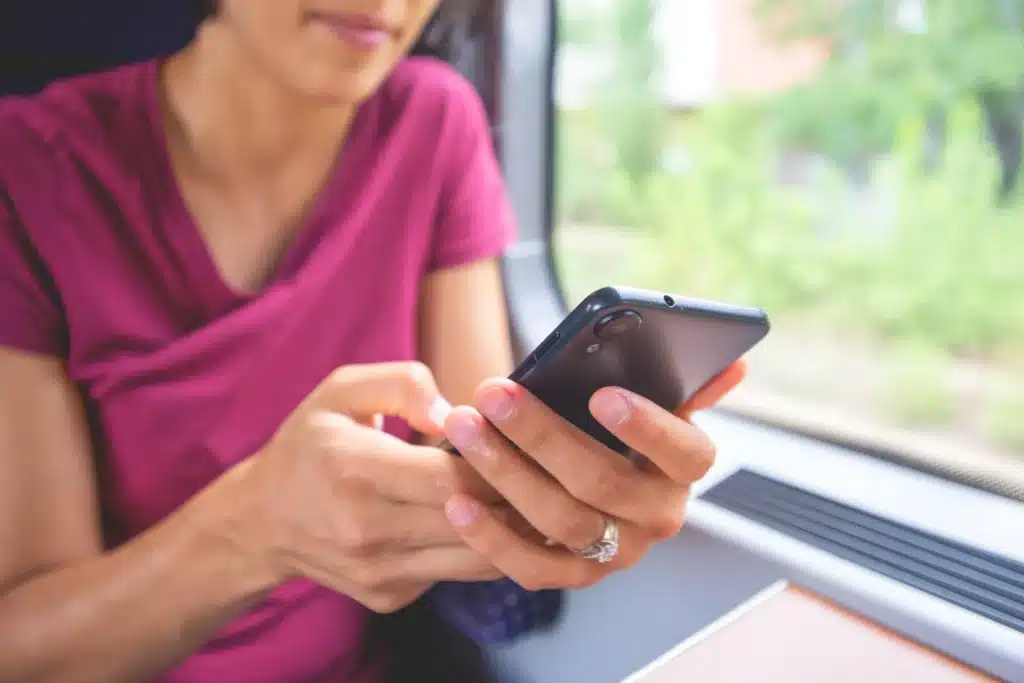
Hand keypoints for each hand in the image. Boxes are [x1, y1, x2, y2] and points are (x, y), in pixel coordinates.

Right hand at [222, 362, 504, 613]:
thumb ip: (403, 385)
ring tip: (532, 497)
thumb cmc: (309, 445)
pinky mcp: (387, 596)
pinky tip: (488, 522)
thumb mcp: (342, 391)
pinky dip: (480, 549)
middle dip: (516, 496)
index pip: (449, 475)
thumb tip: (455, 415)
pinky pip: (455, 575)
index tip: (519, 442)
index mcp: (354, 469)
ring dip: (512, 529)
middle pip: (472, 520)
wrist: (260, 522)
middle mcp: (365, 529)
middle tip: (541, 470)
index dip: (496, 461)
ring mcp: (377, 571)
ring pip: (476, 558)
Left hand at [440, 361, 746, 591]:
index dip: (647, 426)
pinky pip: (533, 567)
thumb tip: (732, 365)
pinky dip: (492, 538)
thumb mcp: (654, 399)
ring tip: (462, 428)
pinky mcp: (576, 578)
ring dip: (505, 473)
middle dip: (541, 434)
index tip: (601, 394)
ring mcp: (619, 553)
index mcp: (684, 467)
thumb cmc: (617, 426)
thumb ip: (683, 381)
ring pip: (562, 521)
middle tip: (493, 394)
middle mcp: (659, 516)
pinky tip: (458, 501)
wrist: (593, 479)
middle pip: (602, 481)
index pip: (684, 451)